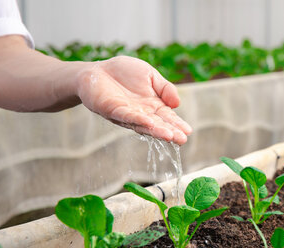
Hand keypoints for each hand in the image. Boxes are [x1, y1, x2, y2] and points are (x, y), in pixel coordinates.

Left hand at [76, 56, 191, 143]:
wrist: (96, 71)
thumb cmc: (123, 73)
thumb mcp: (150, 75)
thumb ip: (165, 88)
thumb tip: (177, 104)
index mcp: (153, 106)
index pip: (168, 118)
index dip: (177, 124)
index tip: (188, 131)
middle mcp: (142, 114)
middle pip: (158, 124)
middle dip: (170, 132)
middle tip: (182, 140)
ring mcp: (128, 114)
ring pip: (144, 124)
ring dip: (157, 131)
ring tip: (170, 136)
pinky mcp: (112, 110)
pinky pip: (127, 115)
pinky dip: (138, 119)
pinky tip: (149, 122)